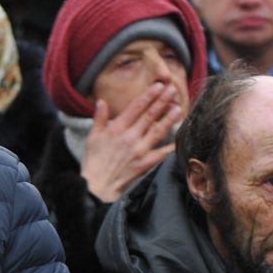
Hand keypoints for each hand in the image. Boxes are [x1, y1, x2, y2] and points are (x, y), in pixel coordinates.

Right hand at [80, 83, 185, 203]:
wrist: (97, 187)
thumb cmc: (93, 162)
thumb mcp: (92, 137)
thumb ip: (99, 118)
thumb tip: (101, 102)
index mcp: (116, 128)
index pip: (136, 107)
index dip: (148, 95)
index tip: (159, 86)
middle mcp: (130, 137)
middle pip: (149, 115)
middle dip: (162, 101)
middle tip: (173, 90)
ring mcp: (139, 150)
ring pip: (158, 130)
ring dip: (169, 118)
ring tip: (178, 107)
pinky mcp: (145, 163)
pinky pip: (162, 152)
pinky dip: (172, 145)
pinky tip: (181, 137)